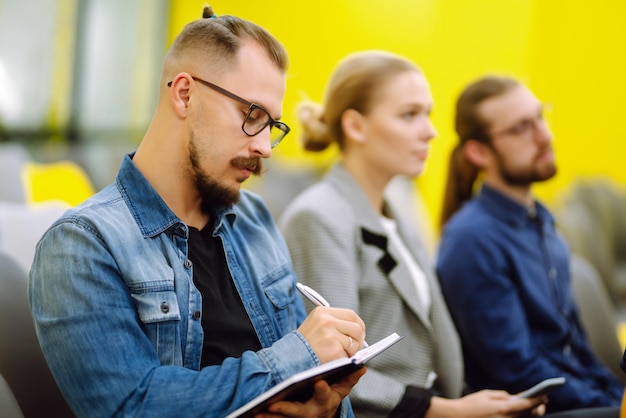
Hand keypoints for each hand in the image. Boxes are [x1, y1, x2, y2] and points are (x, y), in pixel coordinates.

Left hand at [255, 367, 365, 417]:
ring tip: (257, 412)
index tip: (319, 382)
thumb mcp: (339, 391)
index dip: (322, 391)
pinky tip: (251, 413)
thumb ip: (348, 379)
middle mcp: (311, 413)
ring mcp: (297, 417)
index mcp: (325, 403)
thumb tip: (361, 366)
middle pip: (299, 413)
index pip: (324, 396)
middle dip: (287, 410)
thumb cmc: (326, 399)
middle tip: (274, 405)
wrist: (316, 414)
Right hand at [297, 307, 365, 361]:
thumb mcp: (315, 325)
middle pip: (357, 328)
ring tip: (336, 354)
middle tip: (352, 348)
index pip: (352, 315)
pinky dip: (343, 362)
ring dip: (350, 352)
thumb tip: (358, 330)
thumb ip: (334, 323)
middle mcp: (327, 321)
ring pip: (355, 343)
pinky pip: (348, 356)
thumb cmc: (303, 345)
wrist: (287, 359)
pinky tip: (331, 361)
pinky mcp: (333, 350)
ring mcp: (330, 335)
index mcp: (323, 312)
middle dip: (358, 341)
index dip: (358, 326)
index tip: (358, 334)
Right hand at [428, 389, 546, 417]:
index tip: (544, 396)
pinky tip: (518, 413)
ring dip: (528, 414)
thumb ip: (503, 396)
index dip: (538, 400)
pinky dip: (517, 417)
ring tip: (532, 409)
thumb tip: (515, 398)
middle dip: (537, 409)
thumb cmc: (469, 405)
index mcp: (503, 409)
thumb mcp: (486, 394)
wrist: (455, 417)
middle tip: (541, 403)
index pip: (527, 405)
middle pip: (530, 416)